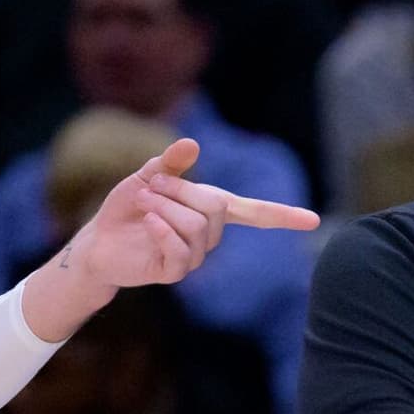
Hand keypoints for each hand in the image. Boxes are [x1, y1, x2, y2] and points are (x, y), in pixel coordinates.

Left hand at [72, 138, 319, 289]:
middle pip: (215, 206)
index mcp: (212, 210)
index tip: (314, 220)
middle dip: (179, 189)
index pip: (255, 212)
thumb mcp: (148, 177)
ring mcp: (194, 256)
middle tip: (150, 186)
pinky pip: (181, 251)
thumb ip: (170, 163)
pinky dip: (162, 230)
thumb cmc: (128, 209)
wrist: (99, 240)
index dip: (283, 216)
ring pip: (196, 226)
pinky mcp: (174, 271)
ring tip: (142, 203)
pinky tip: (147, 221)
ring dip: (163, 207)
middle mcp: (209, 235)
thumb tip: (193, 142)